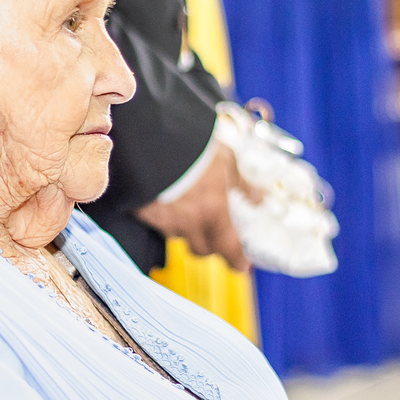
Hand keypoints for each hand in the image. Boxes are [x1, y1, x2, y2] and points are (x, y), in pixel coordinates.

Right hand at [135, 140, 250, 270]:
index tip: (242, 264)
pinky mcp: (141, 213)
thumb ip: (243, 184)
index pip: (229, 249)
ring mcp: (162, 221)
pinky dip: (163, 216)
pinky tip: (164, 199)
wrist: (151, 136)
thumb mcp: (226, 160)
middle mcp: (188, 223)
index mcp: (214, 213)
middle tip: (214, 228)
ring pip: (178, 235)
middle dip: (210, 243)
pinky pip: (156, 223)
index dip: (238, 260)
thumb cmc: (192, 145)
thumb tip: (258, 198)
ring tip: (185, 204)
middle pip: (202, 249)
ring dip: (185, 227)